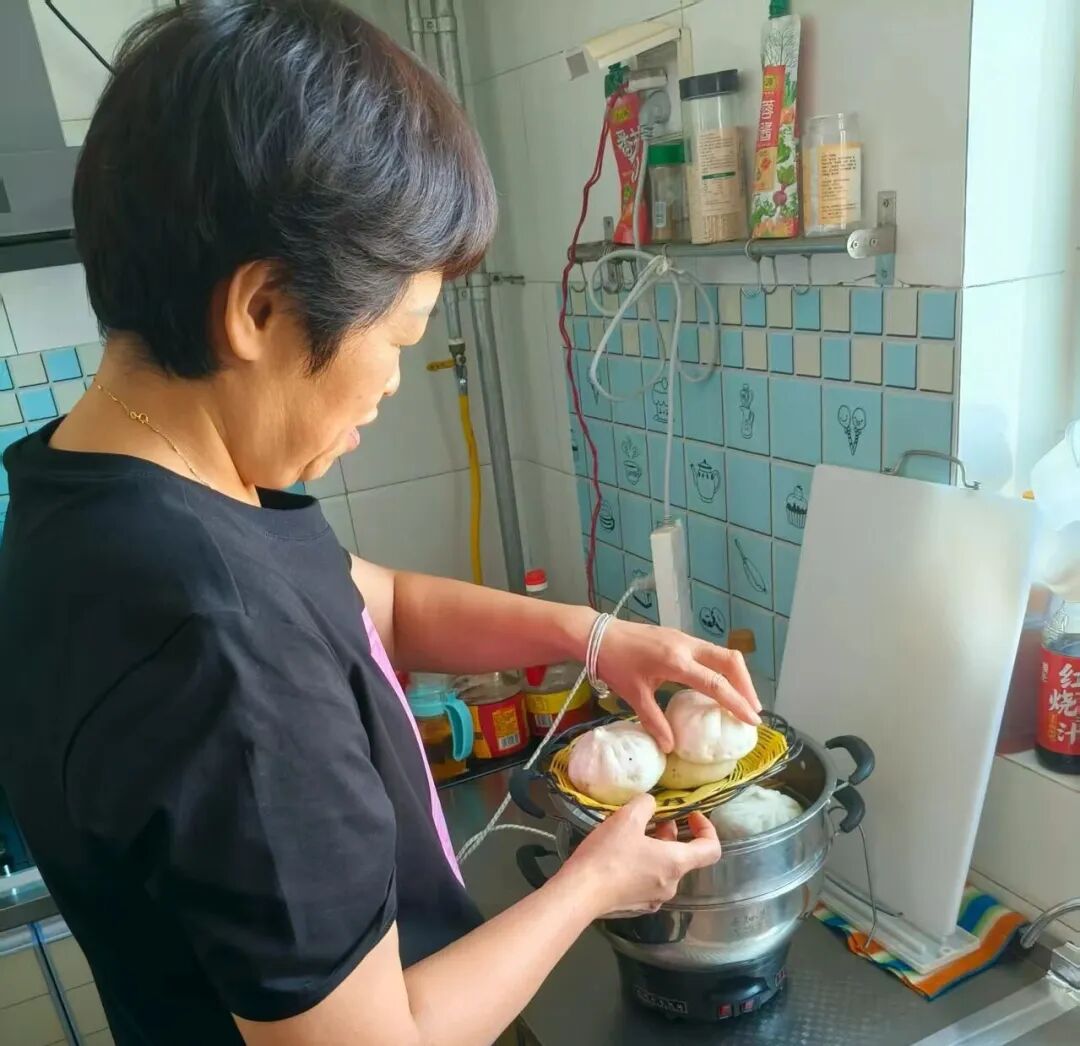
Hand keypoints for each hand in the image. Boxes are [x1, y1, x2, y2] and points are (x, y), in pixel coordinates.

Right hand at [558, 795, 721, 917]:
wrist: (580, 893)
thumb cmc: (608, 854)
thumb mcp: (627, 818)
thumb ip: (645, 804)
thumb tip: (651, 804)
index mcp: (676, 863)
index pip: (711, 849)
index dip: (707, 828)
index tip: (691, 814)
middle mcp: (671, 884)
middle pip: (683, 855)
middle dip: (670, 833)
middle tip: (650, 818)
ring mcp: (654, 898)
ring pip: (664, 867)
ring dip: (654, 847)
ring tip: (629, 833)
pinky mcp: (637, 905)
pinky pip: (649, 880)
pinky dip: (643, 864)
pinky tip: (619, 854)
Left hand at [594, 618, 761, 751]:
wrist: (597, 634)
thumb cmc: (614, 664)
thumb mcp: (633, 695)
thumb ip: (654, 721)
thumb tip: (670, 748)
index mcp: (676, 662)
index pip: (716, 683)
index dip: (737, 702)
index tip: (753, 720)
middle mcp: (686, 646)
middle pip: (730, 661)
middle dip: (747, 685)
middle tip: (753, 710)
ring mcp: (684, 639)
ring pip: (722, 654)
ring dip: (736, 676)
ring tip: (741, 700)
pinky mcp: (679, 637)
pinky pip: (710, 652)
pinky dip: (722, 669)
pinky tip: (719, 685)